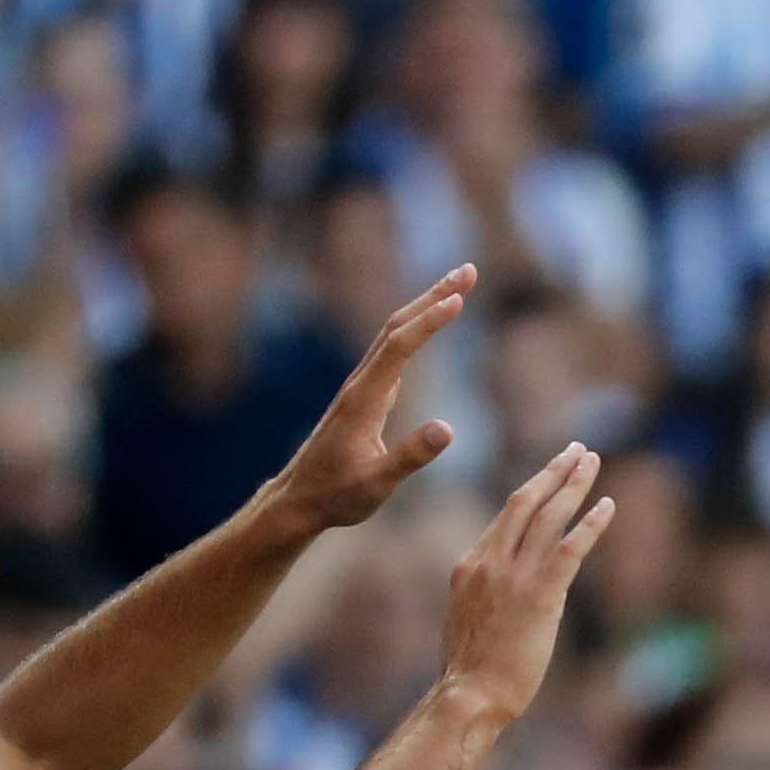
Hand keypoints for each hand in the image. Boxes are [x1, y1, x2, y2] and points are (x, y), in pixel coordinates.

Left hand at [271, 267, 471, 531]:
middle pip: (398, 326)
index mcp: (365, 399)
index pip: (400, 348)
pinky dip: (416, 328)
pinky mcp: (366, 395)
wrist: (300, 499)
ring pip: (394, 333)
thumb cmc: (337, 495)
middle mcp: (362, 383)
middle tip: (469, 271)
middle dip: (434, 295)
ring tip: (458, 286)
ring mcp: (362, 386)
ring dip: (425, 305)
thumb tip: (449, 428)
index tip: (459, 297)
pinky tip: (429, 323)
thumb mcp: (378, 483)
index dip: (429, 321)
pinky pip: (393, 349)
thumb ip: (411, 456)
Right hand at [438, 444, 613, 725]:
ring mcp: (514, 576)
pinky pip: (570, 548)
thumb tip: (505, 591)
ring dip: (574, 484)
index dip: (534, 490)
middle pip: (526, 501)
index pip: (506, 517)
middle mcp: (490, 561)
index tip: (551, 474)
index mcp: (470, 565)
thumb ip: (486, 593)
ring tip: (592, 461)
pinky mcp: (540, 595)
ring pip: (549, 515)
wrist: (469, 694)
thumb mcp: (468, 618)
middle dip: (554, 471)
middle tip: (576, 450)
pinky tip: (607, 505)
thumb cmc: (471, 670)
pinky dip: (590, 523)